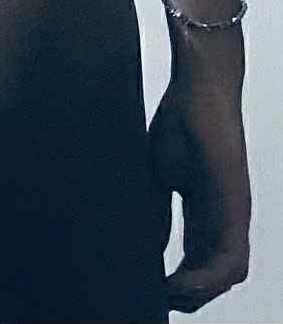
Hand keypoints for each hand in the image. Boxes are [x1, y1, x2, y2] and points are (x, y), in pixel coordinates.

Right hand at [148, 77, 250, 313]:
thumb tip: (149, 247)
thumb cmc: (180, 119)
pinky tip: (175, 283)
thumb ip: (158, 211)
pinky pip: (230, 262)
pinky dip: (204, 281)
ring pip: (229, 274)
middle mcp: (228, 215)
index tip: (150, 286)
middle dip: (189, 294)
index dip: (180, 281)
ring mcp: (235, 213)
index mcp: (209, 208)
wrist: (198, 86)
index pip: (201, 259)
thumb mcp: (160, 174)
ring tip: (164, 295)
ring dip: (198, 293)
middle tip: (156, 299)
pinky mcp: (235, 207)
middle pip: (218, 275)